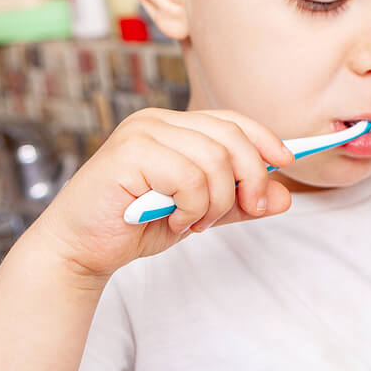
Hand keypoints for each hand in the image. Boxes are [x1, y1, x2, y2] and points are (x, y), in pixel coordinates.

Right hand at [29, 108, 295, 280]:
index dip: (265, 139)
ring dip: (214, 203)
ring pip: (213, 161)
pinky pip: (188, 178)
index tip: (288, 163)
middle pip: (230, 138)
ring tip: (193, 223)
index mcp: (174, 127)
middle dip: (249, 179)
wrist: (83, 249)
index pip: (231, 121)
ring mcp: (141, 134)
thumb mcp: (201, 213)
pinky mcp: (128, 154)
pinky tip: (173, 221)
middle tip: (244, 211)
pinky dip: (192, 208)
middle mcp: (157, 122)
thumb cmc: (136, 226)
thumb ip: (239, 203)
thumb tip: (285, 195)